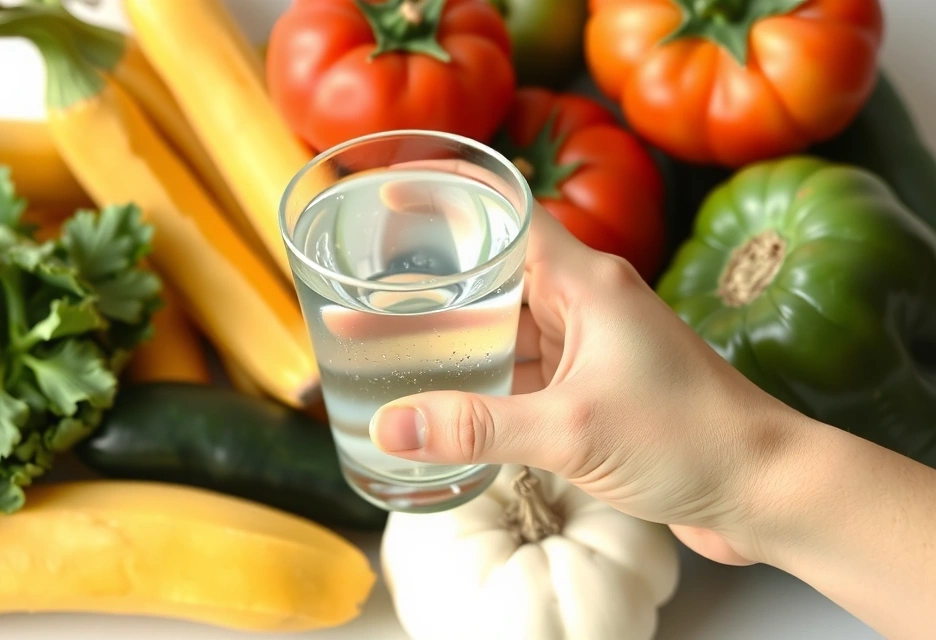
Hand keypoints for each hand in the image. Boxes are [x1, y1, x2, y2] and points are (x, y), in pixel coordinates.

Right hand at [370, 164, 811, 565]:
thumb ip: (476, 426)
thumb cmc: (688, 439)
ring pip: (504, 333)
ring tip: (382, 353)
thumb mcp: (571, 430)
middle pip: (492, 279)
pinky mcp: (593, 393)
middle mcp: (585, 305)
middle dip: (428, 291)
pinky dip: (483, 387)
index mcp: (586, 282)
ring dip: (451, 344)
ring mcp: (590, 350)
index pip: (506, 214)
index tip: (390, 199)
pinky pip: (523, 376)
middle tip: (359, 298)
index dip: (447, 200)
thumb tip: (391, 424)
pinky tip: (442, 406)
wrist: (764, 490)